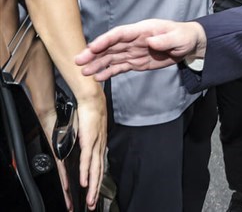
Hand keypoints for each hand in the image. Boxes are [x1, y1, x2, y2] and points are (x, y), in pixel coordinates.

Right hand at [75, 19, 206, 81]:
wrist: (189, 45)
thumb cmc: (184, 36)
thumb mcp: (178, 37)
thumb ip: (165, 40)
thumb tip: (151, 42)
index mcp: (142, 30)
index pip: (120, 34)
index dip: (105, 40)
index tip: (92, 47)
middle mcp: (134, 40)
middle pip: (111, 46)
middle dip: (94, 53)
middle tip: (78, 61)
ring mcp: (133, 51)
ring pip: (112, 57)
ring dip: (98, 64)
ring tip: (84, 72)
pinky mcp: (136, 62)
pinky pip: (120, 67)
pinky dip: (109, 72)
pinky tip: (98, 77)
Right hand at [75, 94, 106, 209]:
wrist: (92, 99)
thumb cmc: (89, 113)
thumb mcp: (87, 132)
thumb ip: (86, 143)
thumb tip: (82, 151)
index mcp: (100, 145)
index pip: (99, 167)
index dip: (97, 182)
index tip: (94, 195)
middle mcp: (100, 147)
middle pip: (99, 173)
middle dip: (96, 191)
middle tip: (93, 205)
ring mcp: (96, 144)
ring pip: (95, 169)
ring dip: (92, 186)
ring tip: (90, 199)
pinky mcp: (89, 140)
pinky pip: (87, 159)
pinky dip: (86, 172)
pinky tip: (84, 182)